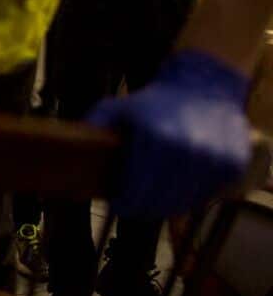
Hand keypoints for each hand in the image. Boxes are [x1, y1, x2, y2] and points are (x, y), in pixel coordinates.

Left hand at [89, 50, 249, 217]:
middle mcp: (187, 149)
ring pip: (183, 202)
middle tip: (131, 207)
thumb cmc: (154, 102)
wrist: (204, 88)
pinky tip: (176, 192)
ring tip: (152, 201)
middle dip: (141, 207)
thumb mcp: (118, 107)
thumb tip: (65, 149)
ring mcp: (213, 159)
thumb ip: (95, 125)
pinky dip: (191, 199)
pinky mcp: (232, 165)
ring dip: (166, 206)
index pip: (135, 187)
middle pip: (158, 199)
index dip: (124, 201)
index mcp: (156, 136)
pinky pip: (206, 195)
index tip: (116, 204)